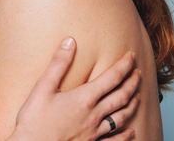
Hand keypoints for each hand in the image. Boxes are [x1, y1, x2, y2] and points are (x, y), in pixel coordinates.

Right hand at [10, 37, 139, 140]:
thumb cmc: (34, 119)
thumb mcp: (43, 87)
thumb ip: (58, 64)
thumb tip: (70, 41)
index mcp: (84, 98)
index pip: (112, 77)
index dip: (124, 65)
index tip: (131, 56)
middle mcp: (94, 114)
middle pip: (122, 95)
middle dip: (133, 82)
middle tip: (139, 72)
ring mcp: (95, 131)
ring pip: (122, 116)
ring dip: (133, 104)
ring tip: (138, 95)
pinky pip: (115, 140)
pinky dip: (126, 134)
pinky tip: (131, 131)